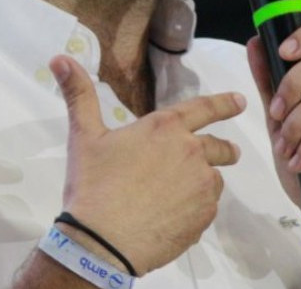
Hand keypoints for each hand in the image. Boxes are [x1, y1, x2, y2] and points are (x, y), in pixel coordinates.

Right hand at [51, 55, 244, 274]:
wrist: (102, 242)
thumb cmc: (93, 186)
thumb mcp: (84, 136)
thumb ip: (79, 95)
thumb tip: (60, 58)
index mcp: (165, 128)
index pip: (204, 108)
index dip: (225, 103)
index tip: (240, 101)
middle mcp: (191, 151)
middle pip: (219, 146)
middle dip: (225, 148)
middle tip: (230, 152)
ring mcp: (201, 185)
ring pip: (213, 179)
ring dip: (205, 181)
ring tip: (182, 194)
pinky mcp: (204, 216)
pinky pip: (207, 208)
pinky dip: (196, 209)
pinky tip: (174, 216)